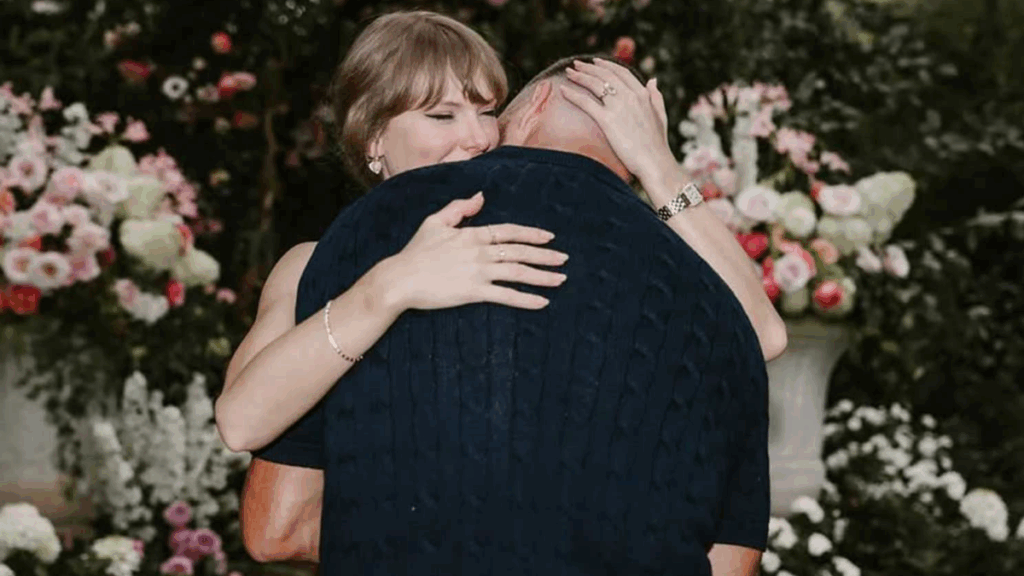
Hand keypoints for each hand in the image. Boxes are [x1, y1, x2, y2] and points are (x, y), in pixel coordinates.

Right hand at [382, 192, 567, 311]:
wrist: (399, 278)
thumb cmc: (414, 251)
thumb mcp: (435, 222)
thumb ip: (459, 208)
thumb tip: (481, 197)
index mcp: (471, 234)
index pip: (509, 232)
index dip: (531, 234)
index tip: (549, 237)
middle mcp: (479, 251)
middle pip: (520, 252)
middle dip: (545, 256)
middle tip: (564, 259)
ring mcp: (478, 272)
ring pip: (518, 273)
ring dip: (542, 276)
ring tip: (561, 279)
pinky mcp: (473, 292)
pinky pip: (506, 296)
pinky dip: (526, 299)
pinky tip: (542, 302)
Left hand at [559, 58, 675, 183]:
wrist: (654, 161)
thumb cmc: (657, 143)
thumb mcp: (660, 115)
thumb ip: (656, 96)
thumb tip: (653, 80)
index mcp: (642, 94)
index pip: (621, 72)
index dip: (606, 64)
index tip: (595, 62)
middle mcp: (630, 96)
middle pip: (605, 74)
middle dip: (588, 67)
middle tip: (576, 64)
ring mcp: (618, 107)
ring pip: (595, 84)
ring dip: (579, 75)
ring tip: (568, 72)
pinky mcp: (607, 120)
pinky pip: (586, 102)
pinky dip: (573, 94)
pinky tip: (563, 90)